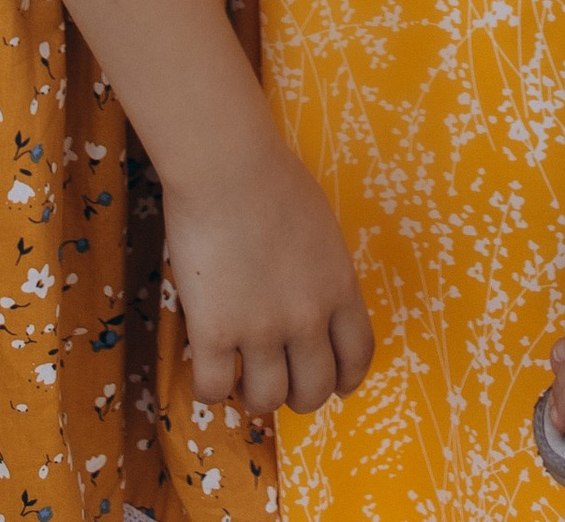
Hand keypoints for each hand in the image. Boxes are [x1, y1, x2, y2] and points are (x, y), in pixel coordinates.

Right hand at [165, 136, 374, 419]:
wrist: (227, 165)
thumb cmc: (271, 179)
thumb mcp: (322, 228)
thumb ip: (324, 272)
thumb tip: (316, 299)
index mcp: (339, 288)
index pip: (358, 357)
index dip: (346, 379)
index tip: (334, 384)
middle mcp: (307, 318)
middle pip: (314, 391)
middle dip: (299, 396)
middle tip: (280, 380)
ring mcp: (260, 329)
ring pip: (267, 400)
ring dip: (255, 396)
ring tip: (240, 377)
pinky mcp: (214, 331)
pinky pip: (214, 389)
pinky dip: (210, 389)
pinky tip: (206, 369)